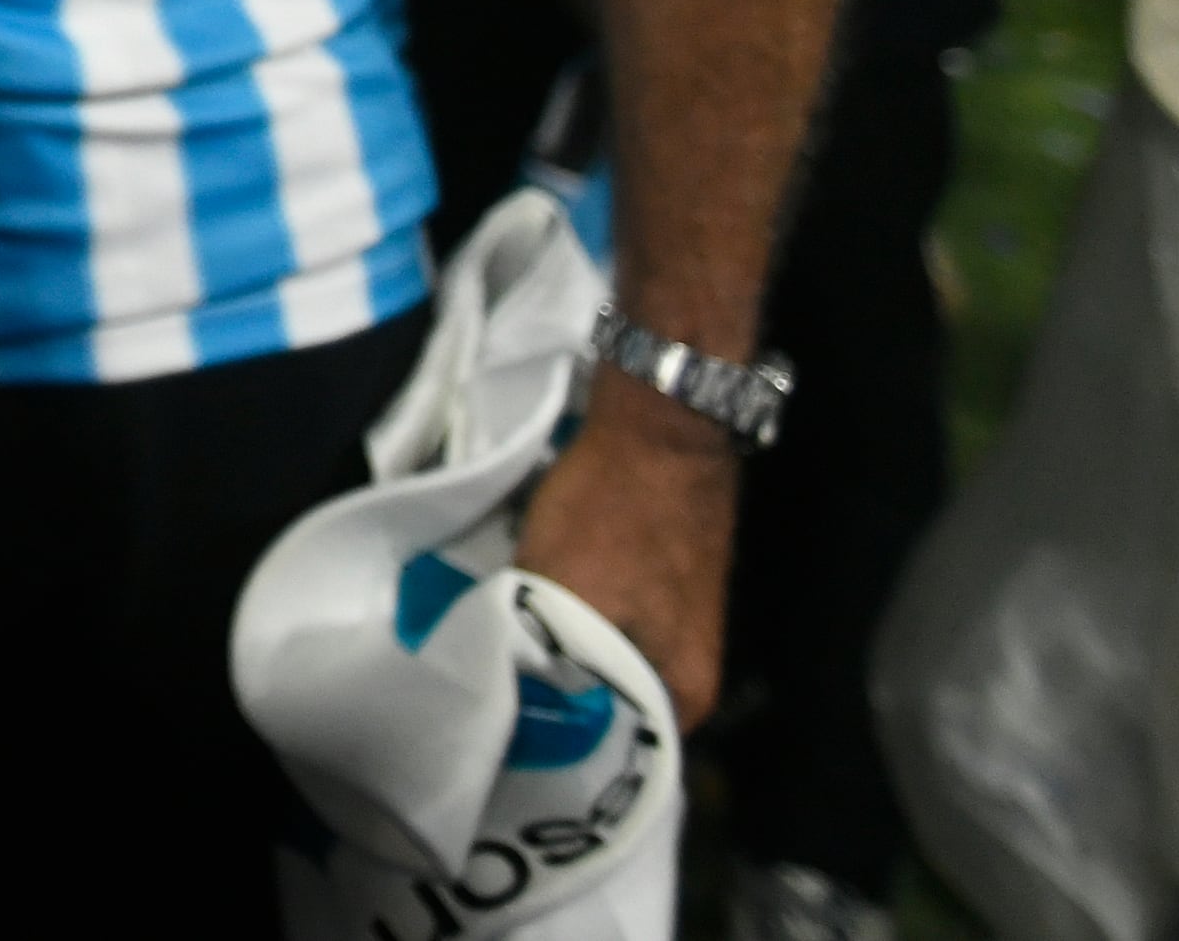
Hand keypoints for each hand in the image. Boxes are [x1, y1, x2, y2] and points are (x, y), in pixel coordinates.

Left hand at [512, 384, 737, 728]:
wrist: (657, 423)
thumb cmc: (615, 514)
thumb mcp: (557, 590)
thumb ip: (534, 654)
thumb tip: (502, 693)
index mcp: (683, 695)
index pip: (614, 756)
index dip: (555, 750)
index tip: (500, 741)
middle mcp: (689, 675)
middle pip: (606, 710)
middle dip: (550, 703)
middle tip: (488, 699)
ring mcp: (677, 627)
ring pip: (600, 663)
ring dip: (555, 658)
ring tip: (497, 659)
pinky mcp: (659, 587)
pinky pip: (605, 625)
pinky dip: (568, 622)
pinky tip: (524, 614)